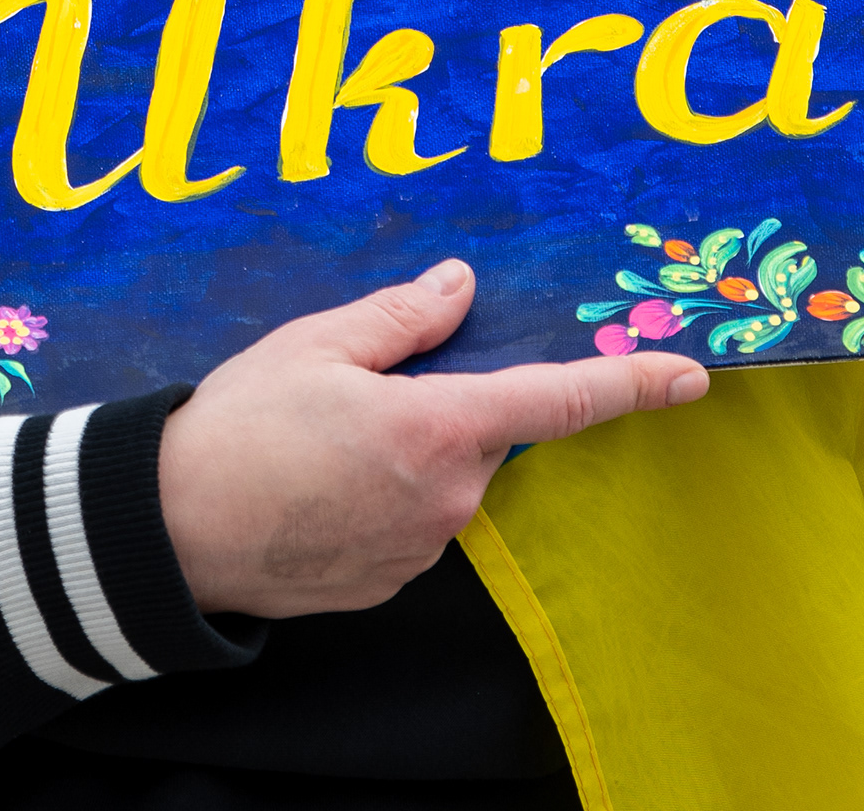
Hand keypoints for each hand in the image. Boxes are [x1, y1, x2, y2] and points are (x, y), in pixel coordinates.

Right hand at [154, 259, 703, 618]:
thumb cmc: (238, 428)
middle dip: (445, 404)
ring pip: (446, 478)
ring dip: (407, 451)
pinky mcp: (390, 580)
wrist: (171, 533)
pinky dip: (381, 494)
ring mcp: (421, 547)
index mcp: (440, 429)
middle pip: (485, 434)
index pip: (559, 400)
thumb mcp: (317, 344)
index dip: (632, 385)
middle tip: (359, 388)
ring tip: (318, 439)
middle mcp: (449, 498)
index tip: (691, 375)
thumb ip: (403, 316)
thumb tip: (461, 284)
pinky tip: (316, 482)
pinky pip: (412, 521)